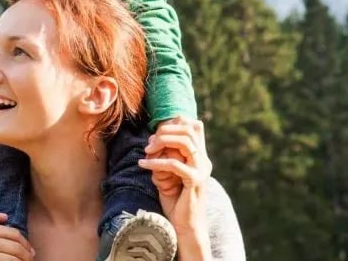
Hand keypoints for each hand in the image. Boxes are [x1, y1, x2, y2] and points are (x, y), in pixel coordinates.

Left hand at [139, 117, 211, 257]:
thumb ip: (166, 156)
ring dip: (162, 142)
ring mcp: (201, 170)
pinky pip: (174, 164)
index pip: (194, 126)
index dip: (175, 122)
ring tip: (146, 151)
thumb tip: (152, 139)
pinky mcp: (195, 181)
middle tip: (148, 143)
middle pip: (189, 129)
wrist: (186, 226)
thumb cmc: (175, 201)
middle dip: (165, 131)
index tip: (156, 131)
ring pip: (185, 141)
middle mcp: (203, 160)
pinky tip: (143, 165)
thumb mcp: (168, 174)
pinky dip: (156, 162)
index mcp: (200, 156)